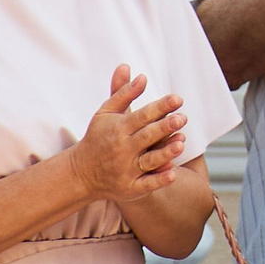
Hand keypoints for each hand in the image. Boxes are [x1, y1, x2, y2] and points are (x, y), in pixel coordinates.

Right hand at [71, 64, 189, 204]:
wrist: (82, 172)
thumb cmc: (98, 137)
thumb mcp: (106, 113)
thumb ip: (123, 92)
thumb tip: (142, 75)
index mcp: (118, 128)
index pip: (142, 115)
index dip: (160, 107)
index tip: (178, 99)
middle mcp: (123, 149)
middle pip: (147, 136)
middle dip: (165, 127)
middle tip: (182, 118)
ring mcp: (126, 169)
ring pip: (149, 161)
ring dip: (165, 152)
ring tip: (181, 143)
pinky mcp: (130, 188)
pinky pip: (146, 185)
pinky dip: (159, 180)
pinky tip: (173, 172)